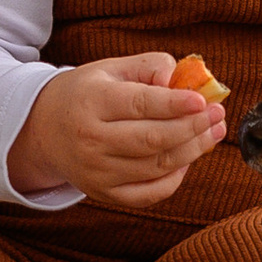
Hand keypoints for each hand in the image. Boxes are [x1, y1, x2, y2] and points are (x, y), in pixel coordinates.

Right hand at [7, 52, 226, 206]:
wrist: (44, 129)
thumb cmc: (87, 93)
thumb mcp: (111, 68)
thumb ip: (150, 67)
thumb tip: (183, 80)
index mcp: (92, 102)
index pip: (141, 105)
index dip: (176, 104)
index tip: (204, 101)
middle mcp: (91, 140)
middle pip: (153, 140)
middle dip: (193, 128)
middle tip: (218, 116)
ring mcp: (96, 172)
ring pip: (156, 167)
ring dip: (193, 151)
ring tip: (214, 132)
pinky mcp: (103, 194)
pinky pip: (148, 194)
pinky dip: (174, 179)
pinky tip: (188, 158)